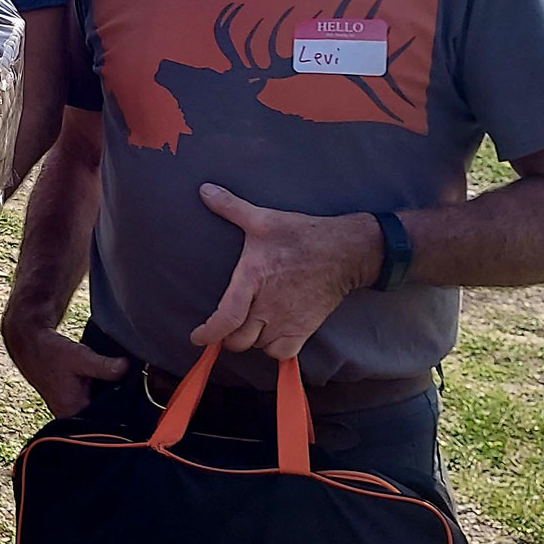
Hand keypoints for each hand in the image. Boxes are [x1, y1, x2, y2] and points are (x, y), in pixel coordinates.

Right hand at [2, 315, 128, 418]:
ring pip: (97, 412)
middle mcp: (70, 417)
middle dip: (117, 408)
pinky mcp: (72, 404)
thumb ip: (103, 365)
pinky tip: (106, 387)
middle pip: (102, 420)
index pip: (105, 425)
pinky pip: (92, 406)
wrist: (32, 347)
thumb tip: (126, 367)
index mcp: (72, 412)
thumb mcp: (79, 356)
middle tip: (132, 396)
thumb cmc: (51, 353)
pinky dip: (100, 398)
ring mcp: (70, 412)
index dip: (123, 416)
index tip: (137, 407)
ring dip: (109, 402)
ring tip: (119, 389)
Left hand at [190, 184, 382, 360]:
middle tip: (223, 327)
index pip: (226, 318)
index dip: (209, 333)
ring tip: (246, 327)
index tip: (197, 338)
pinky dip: (273, 350)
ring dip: (249, 341)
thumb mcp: (263, 218)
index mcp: (253, 279)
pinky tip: (269, 336)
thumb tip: (205, 190)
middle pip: (239, 340)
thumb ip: (231, 207)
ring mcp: (288, 320)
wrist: (346, 251)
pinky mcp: (306, 328)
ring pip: (259, 347)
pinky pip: (283, 353)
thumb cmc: (302, 235)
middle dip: (227, 337)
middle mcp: (268, 306)